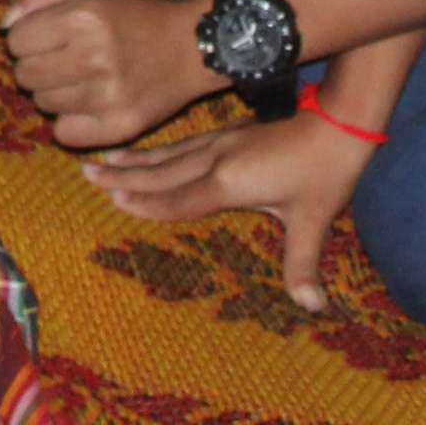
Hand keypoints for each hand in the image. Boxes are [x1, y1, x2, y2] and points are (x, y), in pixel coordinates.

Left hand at [0, 0, 216, 148]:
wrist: (189, 46)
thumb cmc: (132, 10)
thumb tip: (3, 26)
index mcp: (84, 16)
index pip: (16, 41)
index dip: (27, 37)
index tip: (47, 36)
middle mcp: (95, 56)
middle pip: (24, 75)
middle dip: (35, 65)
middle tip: (62, 59)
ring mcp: (108, 96)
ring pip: (42, 104)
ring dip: (53, 91)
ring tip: (80, 77)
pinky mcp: (119, 127)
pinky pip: (63, 133)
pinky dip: (68, 121)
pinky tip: (87, 102)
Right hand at [85, 113, 377, 307]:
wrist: (340, 119)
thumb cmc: (326, 171)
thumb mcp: (314, 220)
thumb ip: (303, 263)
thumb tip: (314, 306)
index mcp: (229, 181)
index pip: (179, 197)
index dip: (147, 202)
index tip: (113, 201)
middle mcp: (217, 158)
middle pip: (162, 172)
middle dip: (124, 176)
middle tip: (86, 173)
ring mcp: (221, 141)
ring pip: (169, 153)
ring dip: (136, 159)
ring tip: (104, 159)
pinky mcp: (230, 133)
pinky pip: (183, 144)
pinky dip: (160, 149)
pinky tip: (150, 151)